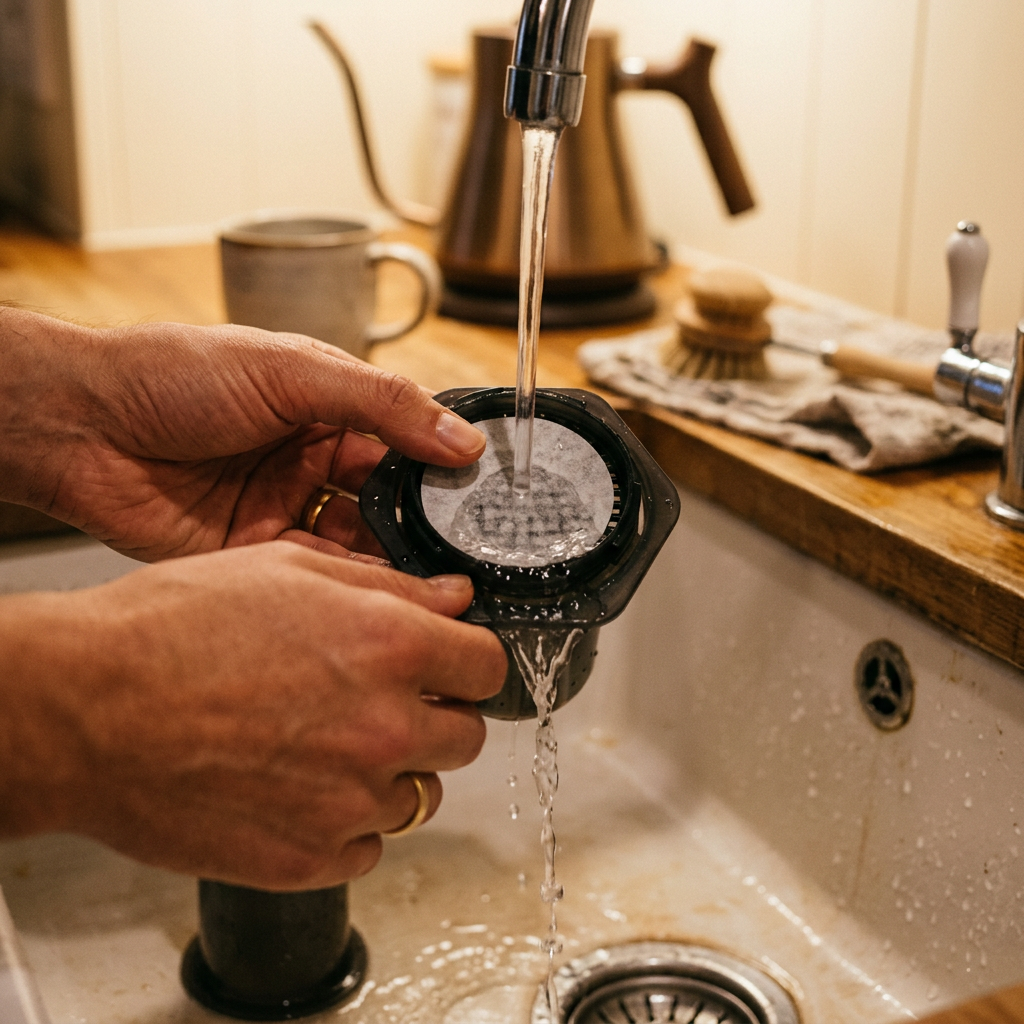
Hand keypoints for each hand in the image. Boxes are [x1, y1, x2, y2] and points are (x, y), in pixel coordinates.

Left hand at [0, 309, 484, 559]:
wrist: (84, 426)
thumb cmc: (175, 374)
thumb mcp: (293, 370)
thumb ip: (382, 402)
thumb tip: (459, 437)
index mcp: (328, 409)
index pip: (406, 438)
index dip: (444, 465)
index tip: (484, 492)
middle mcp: (312, 461)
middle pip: (389, 499)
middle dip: (423, 522)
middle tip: (462, 546)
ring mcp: (286, 509)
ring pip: (358, 543)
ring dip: (390, 558)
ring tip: (426, 574)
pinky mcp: (256, 554)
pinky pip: (315, 574)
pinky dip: (346, 584)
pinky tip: (373, 590)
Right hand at [0, 540, 506, 889]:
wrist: (85, 709)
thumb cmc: (170, 628)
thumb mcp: (286, 568)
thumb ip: (386, 585)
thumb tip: (450, 598)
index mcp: (389, 646)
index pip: (488, 666)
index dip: (469, 662)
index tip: (450, 665)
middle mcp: (384, 727)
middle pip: (466, 735)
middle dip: (435, 716)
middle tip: (383, 703)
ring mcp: (351, 801)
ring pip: (420, 794)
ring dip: (390, 771)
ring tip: (326, 745)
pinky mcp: (311, 857)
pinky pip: (368, 847)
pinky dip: (346, 823)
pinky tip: (299, 789)